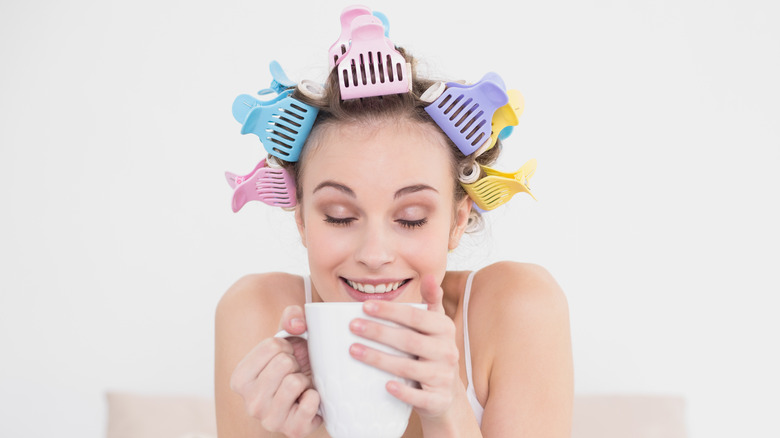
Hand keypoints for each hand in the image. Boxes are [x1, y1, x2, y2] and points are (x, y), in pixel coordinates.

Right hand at [230, 305, 322, 437]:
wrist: (309, 396)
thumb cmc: (295, 367)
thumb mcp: (289, 338)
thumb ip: (291, 318)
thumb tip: (297, 325)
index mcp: (240, 379)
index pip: (272, 346)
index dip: (286, 347)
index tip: (285, 358)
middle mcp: (250, 403)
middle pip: (283, 363)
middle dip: (295, 364)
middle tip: (294, 374)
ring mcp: (269, 420)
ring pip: (294, 382)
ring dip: (304, 380)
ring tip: (300, 387)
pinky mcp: (292, 430)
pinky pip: (310, 402)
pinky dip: (316, 397)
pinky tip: (308, 400)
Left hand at [348, 274, 460, 419]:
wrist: (446, 394)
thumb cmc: (433, 352)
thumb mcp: (436, 326)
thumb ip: (431, 301)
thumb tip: (428, 275)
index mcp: (445, 329)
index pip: (416, 316)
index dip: (391, 311)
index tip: (365, 306)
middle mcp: (447, 352)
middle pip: (408, 340)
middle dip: (378, 332)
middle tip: (352, 326)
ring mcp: (443, 377)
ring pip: (408, 367)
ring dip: (379, 359)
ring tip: (353, 350)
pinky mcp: (438, 400)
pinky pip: (419, 396)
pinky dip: (403, 391)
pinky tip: (385, 385)